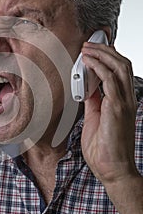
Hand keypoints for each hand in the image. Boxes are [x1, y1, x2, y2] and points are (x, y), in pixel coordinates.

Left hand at [80, 42, 138, 185]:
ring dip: (102, 54)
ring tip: (87, 48)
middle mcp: (126, 99)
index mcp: (121, 101)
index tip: (94, 49)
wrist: (112, 170)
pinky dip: (99, 67)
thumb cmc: (104, 149)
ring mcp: (124, 103)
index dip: (109, 57)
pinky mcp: (118, 108)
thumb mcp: (94, 118)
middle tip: (89, 44)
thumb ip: (93, 101)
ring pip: (119, 67)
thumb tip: (87, 87)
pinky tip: (88, 61)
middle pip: (122, 64)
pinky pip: (110, 80)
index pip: (120, 71)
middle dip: (105, 50)